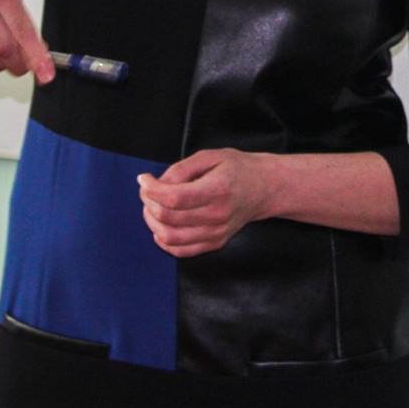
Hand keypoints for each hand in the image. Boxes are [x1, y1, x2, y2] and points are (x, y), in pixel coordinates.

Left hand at [138, 149, 271, 256]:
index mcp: (218, 190)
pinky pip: (180, 250)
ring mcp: (217, 233)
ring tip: (153, 206)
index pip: (174, 198)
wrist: (264, 188)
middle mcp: (217, 215)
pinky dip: (164, 240)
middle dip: (148, 202)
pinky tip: (162, 225)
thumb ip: (181, 169)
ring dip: (152, 221)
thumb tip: (156, 184)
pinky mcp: (215, 243)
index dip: (151, 189)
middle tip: (148, 190)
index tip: (144, 179)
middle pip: (168, 217)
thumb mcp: (211, 156)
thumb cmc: (238, 169)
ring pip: (169, 237)